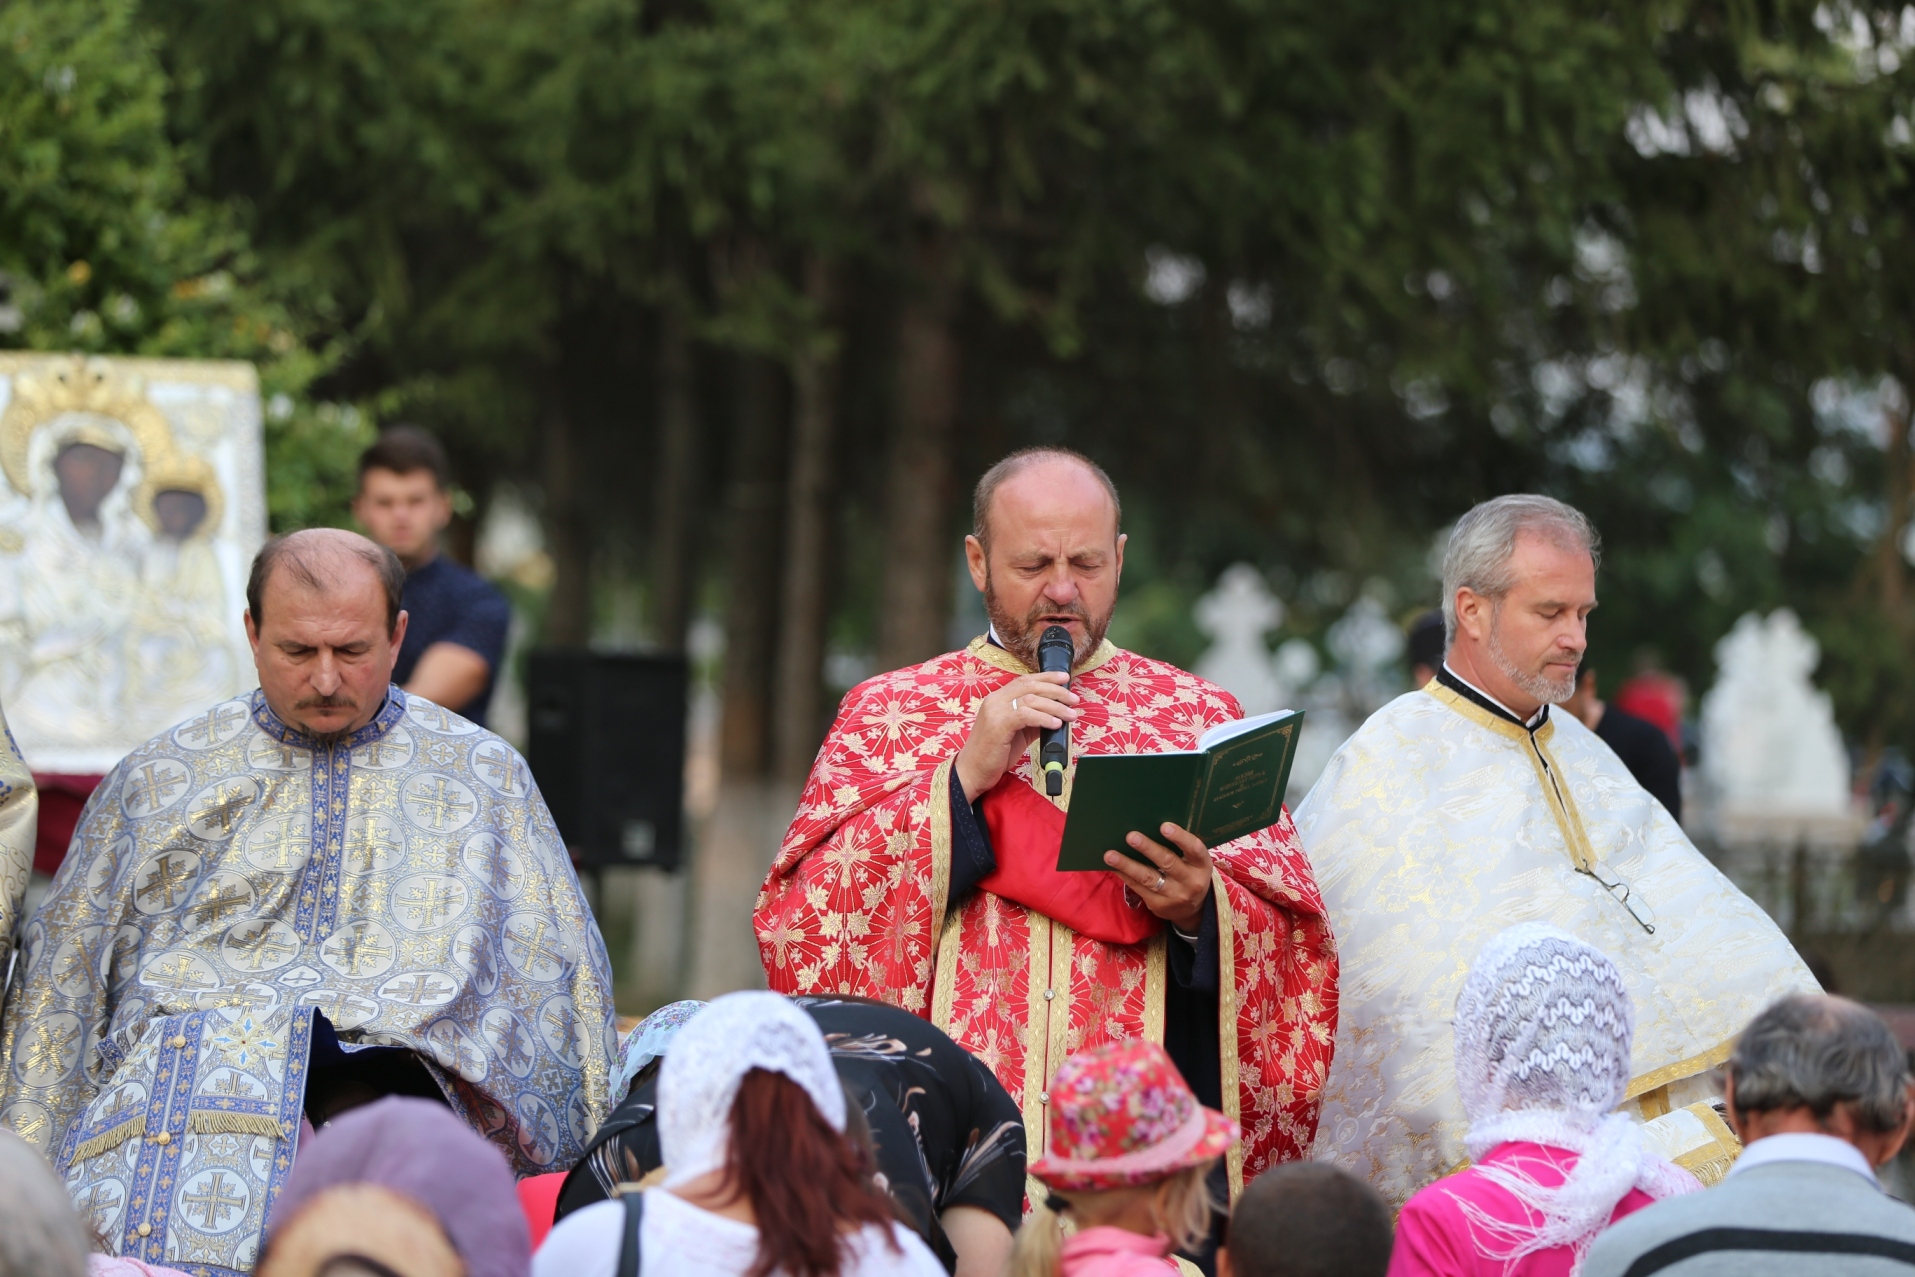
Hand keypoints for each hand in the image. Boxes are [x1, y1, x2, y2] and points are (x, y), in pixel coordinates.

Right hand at [956, 672, 1080, 802]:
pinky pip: (1026, 715)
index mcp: (998, 699)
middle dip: (1056, 690)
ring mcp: (995, 711)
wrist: (972, 772)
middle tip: (1073, 699)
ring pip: (1031, 699)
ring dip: (1055, 706)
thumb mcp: (1017, 733)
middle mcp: (995, 701)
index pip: (1025, 681)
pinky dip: (1044, 718)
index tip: (1065, 679)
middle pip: (1030, 686)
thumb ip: (1033, 721)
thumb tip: (1056, 714)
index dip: (1047, 677)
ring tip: (1071, 715)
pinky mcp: (998, 725)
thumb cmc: (993, 754)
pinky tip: (1056, 723)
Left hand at [1103, 823, 1211, 931]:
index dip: (1180, 837)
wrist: (1193, 910)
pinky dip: (1124, 875)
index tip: (1164, 826)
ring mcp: (1173, 895)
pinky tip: (1112, 866)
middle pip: (1167, 862)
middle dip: (1148, 848)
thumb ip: (1180, 847)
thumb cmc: (1190, 873)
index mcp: (1201, 865)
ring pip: (1148, 878)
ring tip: (1110, 855)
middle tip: (1131, 836)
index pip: (1194, 849)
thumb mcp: (1194, 862)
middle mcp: (1190, 881)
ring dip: (1127, 864)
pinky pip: (1138, 887)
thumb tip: (1150, 823)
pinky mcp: (1158, 905)